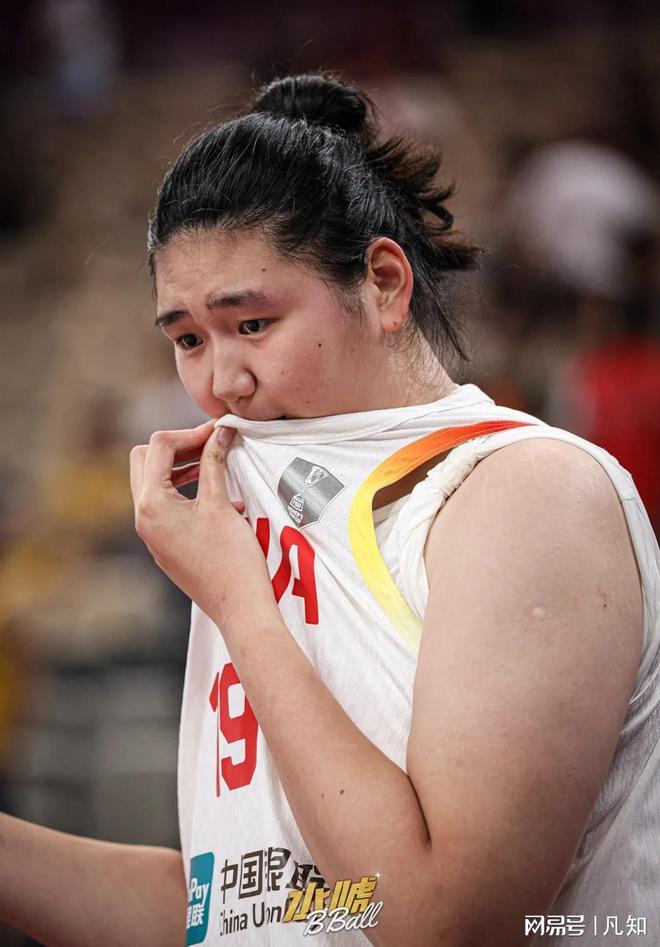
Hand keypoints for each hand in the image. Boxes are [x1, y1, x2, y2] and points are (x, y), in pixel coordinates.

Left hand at [129, 420, 277, 629]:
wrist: (238, 607)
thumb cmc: (231, 558)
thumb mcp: (221, 504)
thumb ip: (214, 462)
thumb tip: (219, 432)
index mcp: (151, 504)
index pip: (160, 447)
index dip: (190, 432)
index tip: (219, 431)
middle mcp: (143, 518)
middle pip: (146, 461)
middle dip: (177, 447)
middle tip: (210, 444)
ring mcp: (152, 534)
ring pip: (154, 484)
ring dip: (182, 468)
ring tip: (215, 463)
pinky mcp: (166, 545)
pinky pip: (166, 507)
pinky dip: (186, 491)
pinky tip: (220, 496)